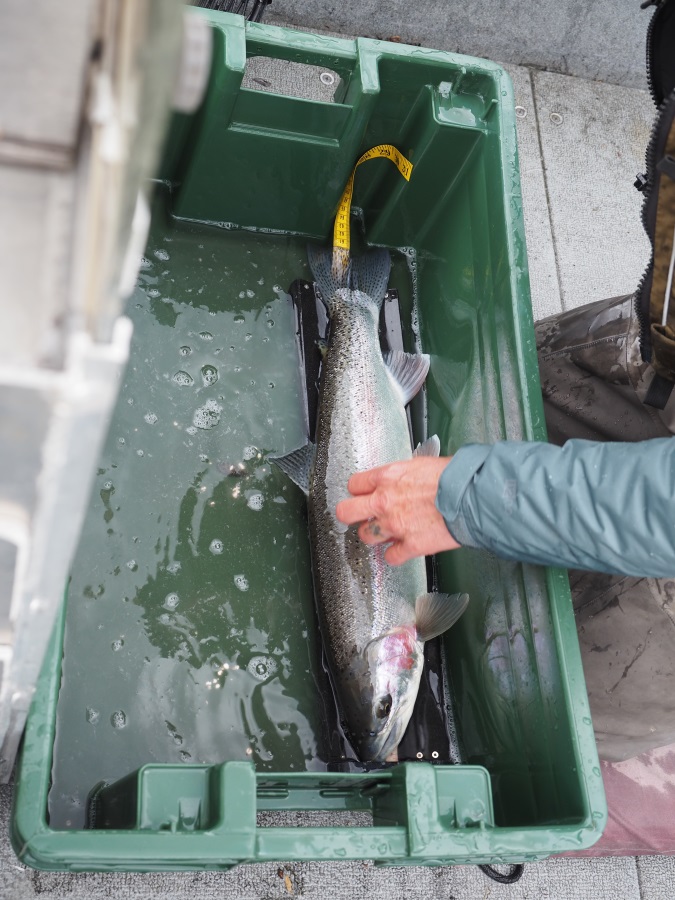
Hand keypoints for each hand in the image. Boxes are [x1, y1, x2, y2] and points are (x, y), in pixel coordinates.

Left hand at [335, 456, 460, 565]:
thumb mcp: (422, 464)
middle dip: (351, 514)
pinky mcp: (410, 546)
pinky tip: (402, 548)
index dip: (358, 491)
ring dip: (375, 535)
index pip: (354, 484)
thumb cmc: (455, 478)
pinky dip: (396, 554)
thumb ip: (403, 475)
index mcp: (388, 477)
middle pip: (346, 512)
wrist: (472, 497)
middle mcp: (385, 501)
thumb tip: (402, 479)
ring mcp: (395, 526)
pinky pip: (390, 557)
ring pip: (366, 536)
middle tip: (359, 516)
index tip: (362, 495)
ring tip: (386, 533)